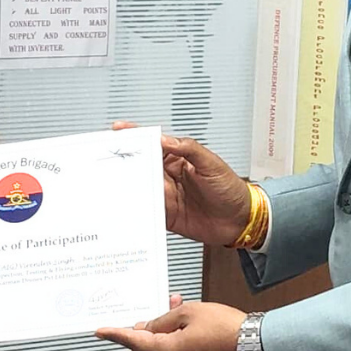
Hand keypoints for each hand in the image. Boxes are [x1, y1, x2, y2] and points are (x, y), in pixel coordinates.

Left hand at [96, 301, 245, 350]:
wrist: (256, 349)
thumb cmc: (226, 330)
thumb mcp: (189, 313)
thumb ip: (164, 319)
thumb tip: (150, 326)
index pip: (132, 341)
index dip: (115, 334)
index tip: (101, 331)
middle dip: (142, 332)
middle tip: (150, 313)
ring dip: (160, 336)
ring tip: (175, 312)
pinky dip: (173, 344)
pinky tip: (185, 326)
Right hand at [112, 122, 250, 246]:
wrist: (240, 220)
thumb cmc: (230, 188)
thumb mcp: (212, 163)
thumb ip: (189, 149)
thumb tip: (166, 139)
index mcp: (178, 158)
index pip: (153, 144)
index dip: (136, 136)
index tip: (119, 130)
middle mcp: (168, 175)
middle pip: (141, 166)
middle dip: (125, 161)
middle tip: (110, 159)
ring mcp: (166, 195)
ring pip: (140, 188)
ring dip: (129, 185)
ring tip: (116, 182)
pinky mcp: (166, 214)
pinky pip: (147, 210)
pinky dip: (137, 208)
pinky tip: (130, 205)